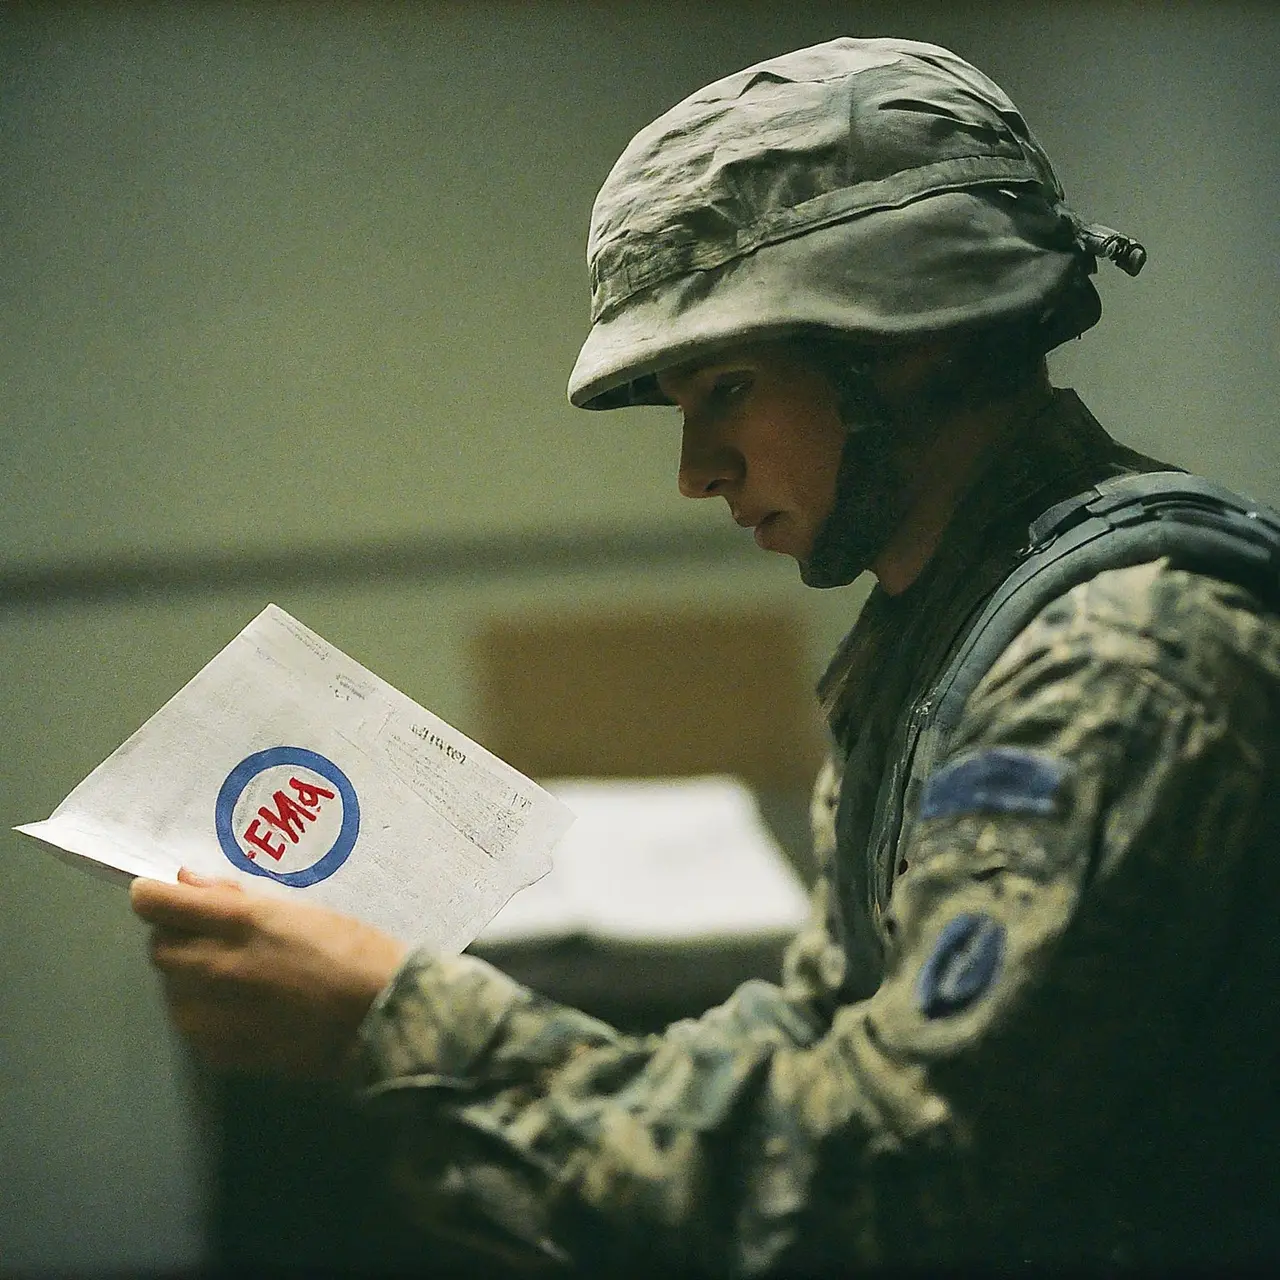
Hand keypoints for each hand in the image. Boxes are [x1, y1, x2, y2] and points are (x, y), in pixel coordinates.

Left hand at [130, 867, 408, 1079]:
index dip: (156, 897)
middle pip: (159, 947)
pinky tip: (245, 1011)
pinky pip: (193, 1026)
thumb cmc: (354, 951)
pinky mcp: (221, 1053)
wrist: (384, 1017)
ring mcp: (214, 1016)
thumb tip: (186, 883)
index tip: (166, 897)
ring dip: (191, 977)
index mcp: (241, 922)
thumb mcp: (302, 909)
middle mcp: (216, 968)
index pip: (157, 904)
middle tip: (214, 936)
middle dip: (178, 937)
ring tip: (235, 977)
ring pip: (172, 990)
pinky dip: (208, 1013)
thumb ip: (237, 897)